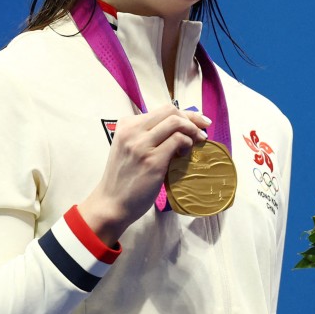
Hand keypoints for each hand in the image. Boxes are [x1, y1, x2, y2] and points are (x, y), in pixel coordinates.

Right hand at [79, 104, 209, 242]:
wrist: (112, 203)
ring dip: (192, 131)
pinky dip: (187, 144)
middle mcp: (132, 130)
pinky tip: (185, 155)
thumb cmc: (124, 178)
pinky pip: (178, 140)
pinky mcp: (152, 160)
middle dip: (192, 119)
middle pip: (171, 111)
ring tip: (197, 143)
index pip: (162, 110)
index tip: (198, 123)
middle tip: (202, 132)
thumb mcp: (130, 148)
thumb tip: (179, 129)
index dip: (184, 114)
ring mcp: (141, 145)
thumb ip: (147, 136)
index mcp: (127, 124)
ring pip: (176, 122)